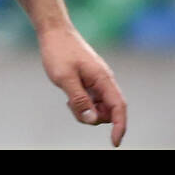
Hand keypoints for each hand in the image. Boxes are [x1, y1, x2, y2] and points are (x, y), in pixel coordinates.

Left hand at [38, 24, 127, 146]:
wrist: (54, 31)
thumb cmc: (58, 51)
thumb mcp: (64, 78)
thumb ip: (78, 99)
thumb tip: (92, 119)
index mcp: (103, 79)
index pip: (118, 107)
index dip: (119, 127)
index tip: (114, 144)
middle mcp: (104, 80)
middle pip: (109, 111)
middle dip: (94, 117)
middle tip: (70, 105)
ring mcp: (98, 80)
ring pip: (99, 107)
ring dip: (86, 111)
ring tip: (67, 100)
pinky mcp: (90, 80)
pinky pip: (92, 100)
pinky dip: (83, 104)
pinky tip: (68, 97)